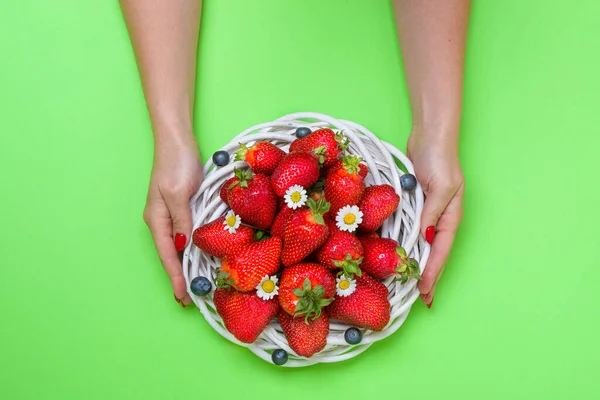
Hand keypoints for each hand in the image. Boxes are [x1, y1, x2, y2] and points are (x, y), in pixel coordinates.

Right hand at [143, 132, 202, 306]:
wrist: (177, 140)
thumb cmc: (176, 163)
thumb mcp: (178, 194)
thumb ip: (182, 221)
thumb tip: (183, 247)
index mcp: (157, 219)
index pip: (167, 255)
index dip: (175, 276)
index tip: (183, 297)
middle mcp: (162, 220)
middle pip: (170, 254)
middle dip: (179, 276)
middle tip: (189, 300)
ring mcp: (172, 214)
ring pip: (178, 246)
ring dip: (185, 265)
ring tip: (194, 285)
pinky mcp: (182, 207)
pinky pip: (186, 234)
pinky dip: (191, 249)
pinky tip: (199, 256)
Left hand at [407, 129, 464, 307]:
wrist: (430, 135)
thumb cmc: (439, 157)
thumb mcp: (440, 186)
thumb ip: (432, 213)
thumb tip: (426, 239)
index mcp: (450, 216)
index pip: (440, 251)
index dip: (432, 273)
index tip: (424, 292)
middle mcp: (441, 218)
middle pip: (434, 253)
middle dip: (429, 276)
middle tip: (420, 298)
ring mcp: (429, 211)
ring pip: (423, 244)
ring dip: (419, 264)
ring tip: (412, 284)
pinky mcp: (417, 204)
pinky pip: (413, 230)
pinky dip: (409, 245)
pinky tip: (402, 254)